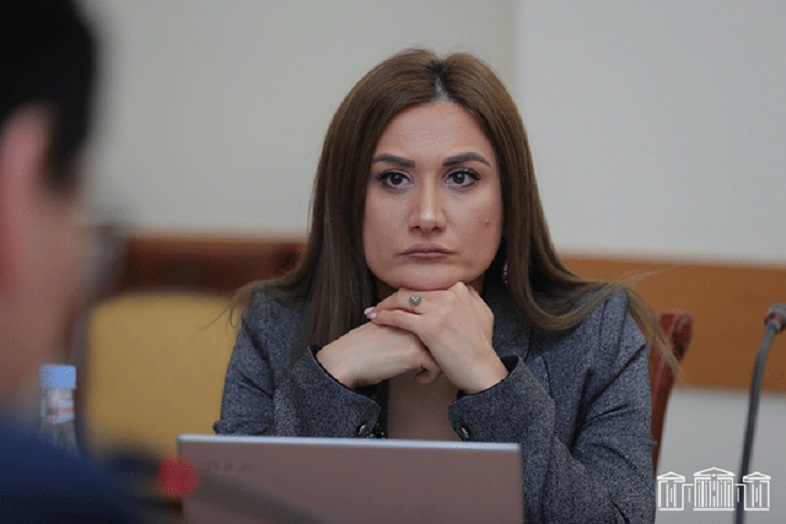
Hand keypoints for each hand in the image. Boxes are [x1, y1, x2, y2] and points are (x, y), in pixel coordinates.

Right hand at [316, 321, 440, 388]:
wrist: (345, 361)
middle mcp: (412, 317)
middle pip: (441, 330)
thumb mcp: (382, 328)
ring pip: (443, 348)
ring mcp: (415, 333)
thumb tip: (416, 332)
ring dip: (439, 362)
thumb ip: (399, 323)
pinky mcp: (414, 352)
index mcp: (403, 309)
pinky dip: (431, 376)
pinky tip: (419, 379)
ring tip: (429, 371)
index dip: (436, 333)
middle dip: (441, 348)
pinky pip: (436, 365)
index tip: (433, 348)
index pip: (432, 316)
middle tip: (437, 361)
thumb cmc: (359, 348)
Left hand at [366, 282, 507, 393]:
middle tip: (380, 305)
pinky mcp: (430, 327)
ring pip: (402, 300)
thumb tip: (463, 288)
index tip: (399, 299)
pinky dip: (384, 316)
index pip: (426, 286)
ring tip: (373, 312)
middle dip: (393, 298)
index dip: (410, 293)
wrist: (481, 370)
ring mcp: (440, 311)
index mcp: (460, 290)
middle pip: (412, 291)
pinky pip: (400, 317)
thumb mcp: (483, 315)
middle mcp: (450, 296)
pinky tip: (375, 319)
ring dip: (384, 305)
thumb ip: (472, 298)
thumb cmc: (480, 348)